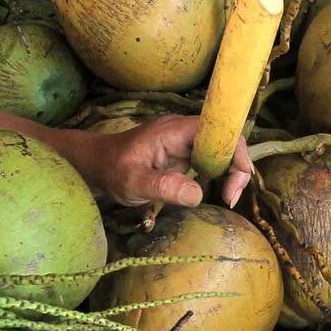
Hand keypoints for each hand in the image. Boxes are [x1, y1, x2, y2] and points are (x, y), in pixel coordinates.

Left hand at [92, 115, 253, 207]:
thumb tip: (198, 194)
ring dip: (230, 173)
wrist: (94, 165)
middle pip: (226, 141)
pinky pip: (210, 159)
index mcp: (175, 130)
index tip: (231, 188)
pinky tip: (217, 193)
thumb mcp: (133, 182)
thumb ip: (163, 186)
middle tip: (229, 199)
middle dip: (236, 168)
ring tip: (226, 198)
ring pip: (221, 151)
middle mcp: (184, 131)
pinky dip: (219, 175)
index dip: (235, 155)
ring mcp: (185, 142)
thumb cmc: (111, 170)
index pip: (220, 132)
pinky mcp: (183, 154)